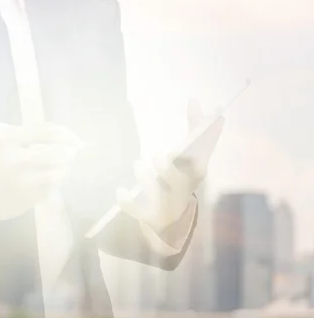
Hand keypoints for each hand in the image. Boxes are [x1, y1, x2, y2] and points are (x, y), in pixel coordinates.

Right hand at [0, 123, 82, 220]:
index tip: (73, 138)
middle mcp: (17, 160)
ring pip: (59, 172)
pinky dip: (55, 182)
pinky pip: (53, 187)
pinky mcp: (29, 199)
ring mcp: (24, 182)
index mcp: (7, 139)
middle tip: (71, 152)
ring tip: (60, 166)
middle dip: (70, 152)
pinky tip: (48, 180)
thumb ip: (26, 135)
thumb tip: (62, 136)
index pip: (48, 132)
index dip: (67, 134)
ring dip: (64, 168)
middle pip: (59, 153)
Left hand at [117, 98, 223, 230]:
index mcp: (194, 175)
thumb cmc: (182, 177)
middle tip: (157, 155)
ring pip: (157, 195)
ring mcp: (166, 205)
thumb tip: (193, 99)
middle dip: (167, 170)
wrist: (174, 217)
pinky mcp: (150, 216)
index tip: (177, 149)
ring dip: (147, 180)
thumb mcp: (191, 155)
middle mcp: (182, 191)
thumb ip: (195, 127)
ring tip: (137, 164)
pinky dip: (127, 203)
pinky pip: (137, 211)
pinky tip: (120, 190)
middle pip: (177, 183)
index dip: (189, 161)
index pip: (197, 168)